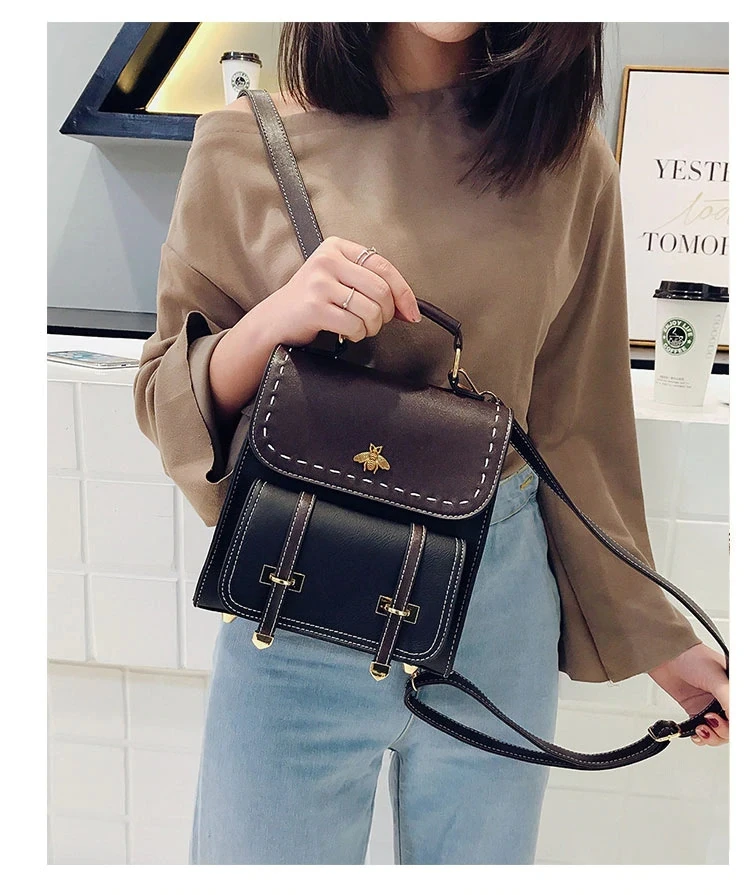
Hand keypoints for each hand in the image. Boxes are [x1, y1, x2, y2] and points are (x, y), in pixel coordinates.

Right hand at [258, 235, 421, 346]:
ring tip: (358, 328)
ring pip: (371, 310)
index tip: (411, 312)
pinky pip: (354, 325)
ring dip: (371, 327)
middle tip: (377, 322)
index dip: (404, 292)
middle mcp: (327, 261)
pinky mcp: (314, 307)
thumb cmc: (310, 301)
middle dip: (386, 314)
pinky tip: (346, 333)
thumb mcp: (337, 279)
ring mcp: (319, 284)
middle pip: (381, 290)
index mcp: (336, 247)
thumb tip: (407, 305)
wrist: (275, 320)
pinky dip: (356, 334)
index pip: (383, 266)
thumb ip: (369, 284)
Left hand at [649, 643, 728, 746]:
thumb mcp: (715, 677)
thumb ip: (728, 700)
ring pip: (719, 733)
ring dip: (712, 736)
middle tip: (711, 720)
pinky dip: (701, 737)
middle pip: (732, 727)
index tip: (728, 726)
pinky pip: (703, 732)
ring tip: (702, 727)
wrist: (664, 654)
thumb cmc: (691, 656)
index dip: (735, 724)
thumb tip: (736, 718)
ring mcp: (710, 706)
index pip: (739, 714)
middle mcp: (725, 699)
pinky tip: (696, 732)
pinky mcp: (695, 710)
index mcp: (735, 689)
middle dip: (723, 730)